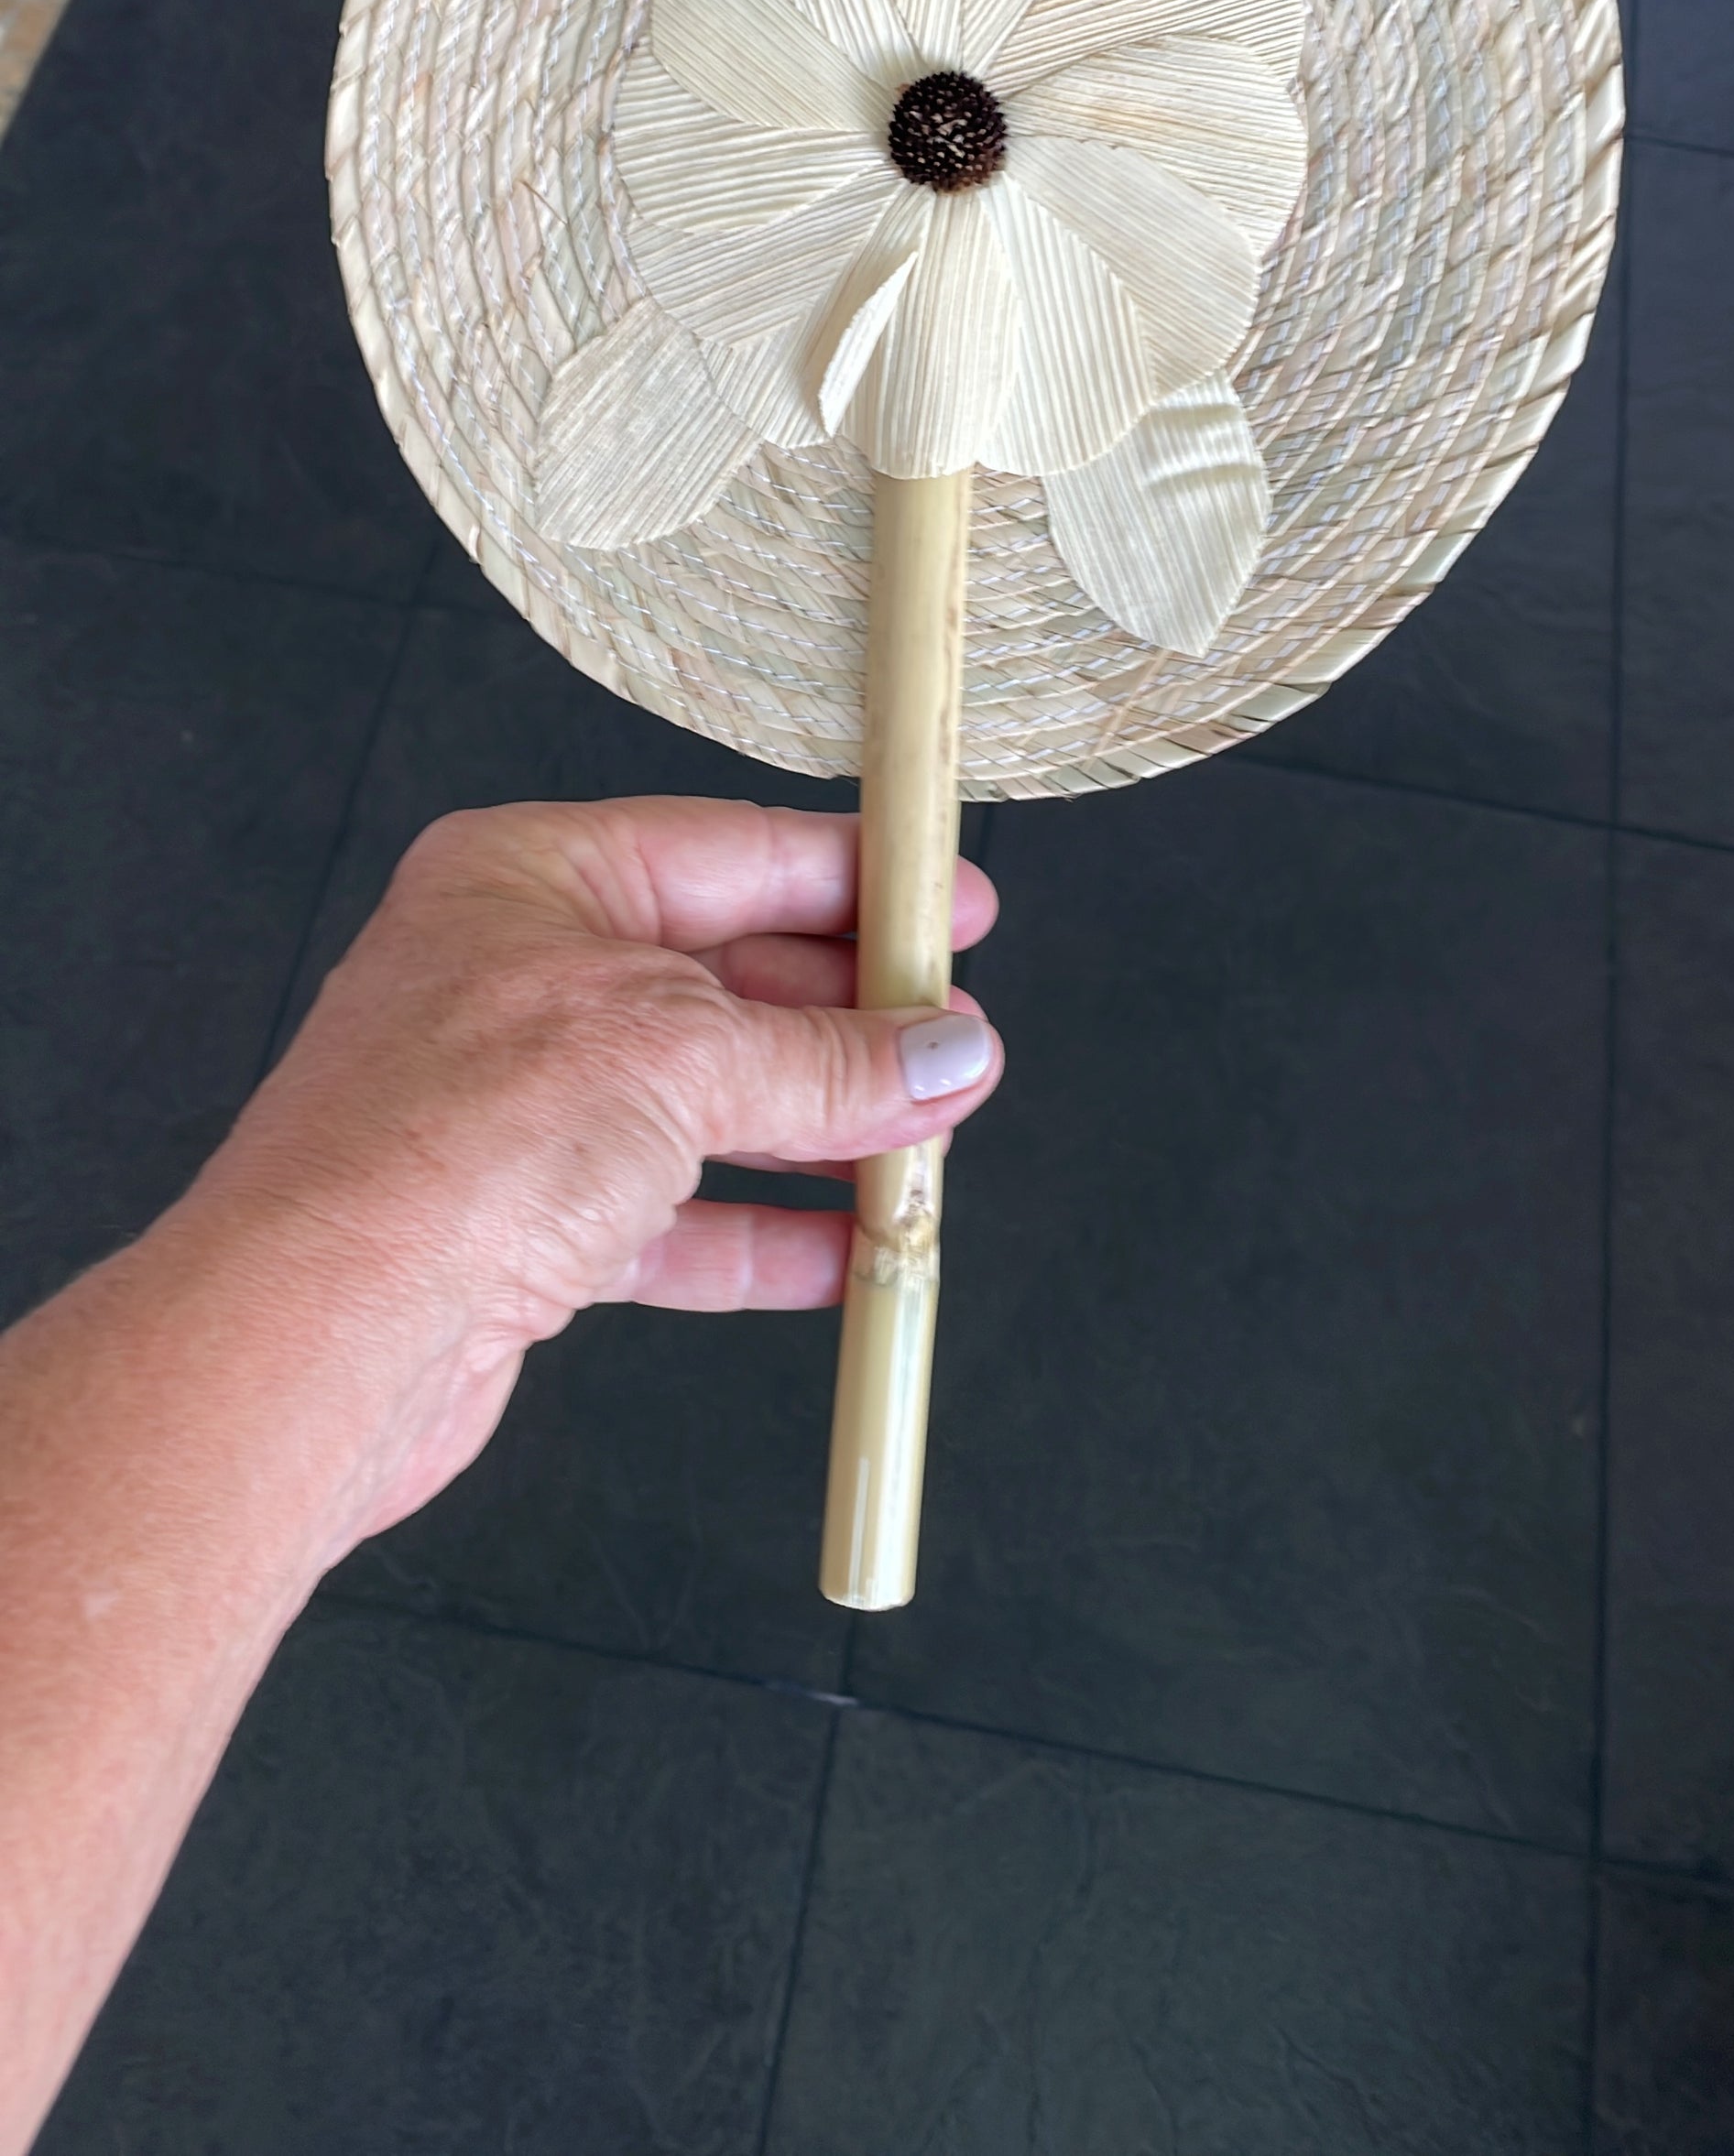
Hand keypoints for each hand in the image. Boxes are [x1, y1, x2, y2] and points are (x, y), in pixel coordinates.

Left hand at [186, 797, 1000, 1553]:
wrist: (317, 1334)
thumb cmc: (455, 1143)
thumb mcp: (679, 1058)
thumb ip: (827, 1058)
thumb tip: (952, 1052)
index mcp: (530, 879)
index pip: (726, 851)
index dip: (850, 876)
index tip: (953, 903)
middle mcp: (515, 978)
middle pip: (724, 978)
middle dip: (850, 1019)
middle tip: (964, 1045)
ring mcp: (515, 1107)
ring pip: (704, 1105)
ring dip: (822, 1132)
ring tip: (932, 1151)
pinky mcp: (521, 1227)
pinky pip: (670, 1217)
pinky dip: (761, 1235)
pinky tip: (849, 1256)